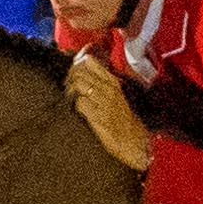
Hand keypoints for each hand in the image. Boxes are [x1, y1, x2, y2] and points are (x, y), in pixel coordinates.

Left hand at [69, 55, 152, 174]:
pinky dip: (75, 106)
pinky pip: (79, 103)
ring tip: (70, 98)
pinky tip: (77, 111)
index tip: (72, 72)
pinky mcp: (99, 117)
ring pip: (78, 84)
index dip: (76, 64)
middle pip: (79, 71)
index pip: (89, 61)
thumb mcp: (116, 95)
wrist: (134, 142)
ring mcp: (104, 103)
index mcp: (113, 82)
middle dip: (69, 78)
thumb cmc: (123, 120)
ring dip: (70, 91)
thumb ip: (102, 82)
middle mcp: (109, 89)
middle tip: (67, 87)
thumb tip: (83, 69)